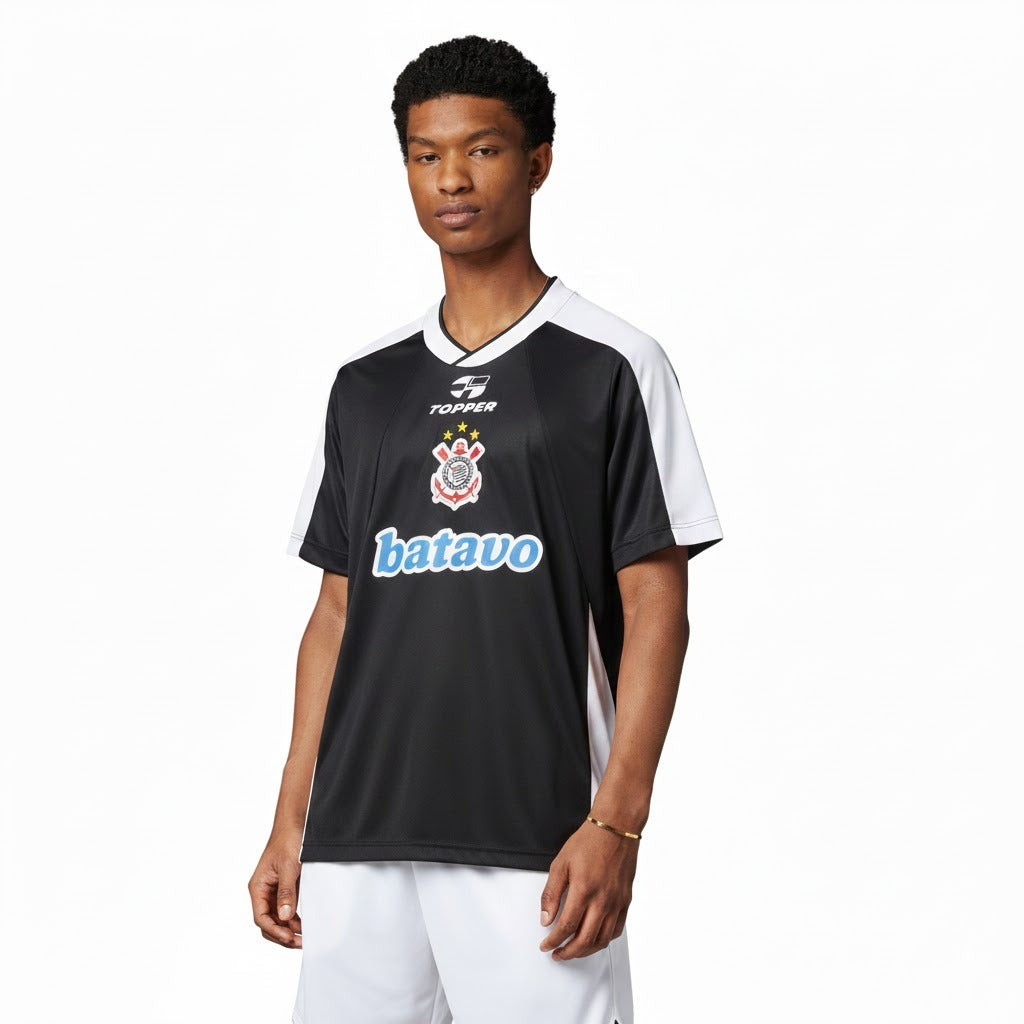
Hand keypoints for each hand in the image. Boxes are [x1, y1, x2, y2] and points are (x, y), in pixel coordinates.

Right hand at [249, 830, 303, 947]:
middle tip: (299, 943)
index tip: (289, 938)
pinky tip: (303, 924)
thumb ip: (286, 892)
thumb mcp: (288, 867)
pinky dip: (293, 918)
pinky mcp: (284, 887)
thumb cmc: (288, 840)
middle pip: (267, 922)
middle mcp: (263, 891)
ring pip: (277, 918)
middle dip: (281, 935)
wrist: (295, 823)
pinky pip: (285, 909)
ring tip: (303, 937)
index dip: (275, 930)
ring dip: (288, 928)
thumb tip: (285, 916)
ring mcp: (273, 890)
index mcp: (258, 887)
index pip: (261, 917)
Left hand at [538, 818, 637, 960]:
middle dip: (568, 952)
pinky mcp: (626, 900)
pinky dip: (604, 940)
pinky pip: (617, 929)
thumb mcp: (560, 863)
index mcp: (583, 890)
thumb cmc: (589, 841)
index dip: (553, 941)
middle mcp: (602, 900)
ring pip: (602, 939)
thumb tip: (545, 917)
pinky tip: (595, 938)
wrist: (615, 828)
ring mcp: (616, 902)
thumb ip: (551, 893)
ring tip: (574, 950)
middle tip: (558, 954)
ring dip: (586, 950)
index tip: (546, 945)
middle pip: (584, 940)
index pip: (566, 927)